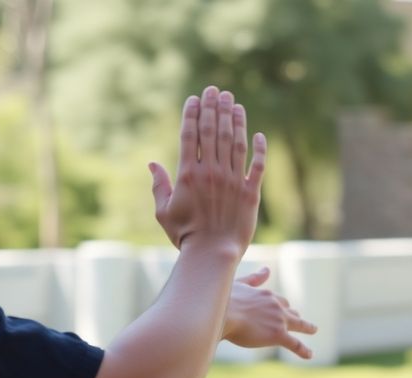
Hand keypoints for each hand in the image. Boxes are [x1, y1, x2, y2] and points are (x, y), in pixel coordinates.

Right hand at [149, 86, 265, 254]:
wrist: (212, 254)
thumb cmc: (184, 235)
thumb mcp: (163, 211)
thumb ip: (159, 185)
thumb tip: (152, 164)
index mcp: (188, 174)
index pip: (190, 135)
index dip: (192, 113)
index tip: (195, 98)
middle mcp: (211, 172)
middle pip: (213, 131)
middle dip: (213, 107)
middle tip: (216, 90)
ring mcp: (233, 180)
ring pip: (235, 142)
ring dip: (234, 119)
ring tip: (233, 101)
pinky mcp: (250, 192)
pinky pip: (257, 165)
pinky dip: (259, 148)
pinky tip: (258, 133)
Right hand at [223, 266, 316, 358]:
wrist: (220, 314)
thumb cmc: (222, 300)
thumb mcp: (239, 284)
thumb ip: (254, 279)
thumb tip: (267, 270)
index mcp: (265, 294)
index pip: (278, 300)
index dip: (280, 305)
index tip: (283, 308)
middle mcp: (275, 305)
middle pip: (290, 310)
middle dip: (293, 315)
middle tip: (298, 319)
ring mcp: (279, 320)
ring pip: (299, 324)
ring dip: (307, 327)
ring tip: (313, 329)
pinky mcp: (278, 335)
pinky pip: (295, 344)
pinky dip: (303, 350)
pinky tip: (309, 355)